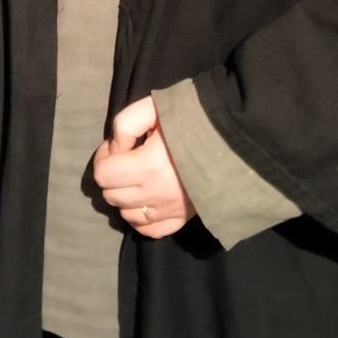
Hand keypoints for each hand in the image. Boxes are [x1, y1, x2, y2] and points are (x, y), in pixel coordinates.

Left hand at [92, 96, 195, 239]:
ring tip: (137, 177)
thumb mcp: (154, 107)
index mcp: (148, 166)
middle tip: (127, 158)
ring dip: (124, 196)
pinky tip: (145, 200)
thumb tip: (115, 149)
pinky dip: (140, 217)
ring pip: (126, 214)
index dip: (103, 157)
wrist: (233, 138)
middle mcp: (156, 194)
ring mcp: (169, 211)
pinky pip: (147, 230)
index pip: (103, 174)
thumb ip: (125, 124)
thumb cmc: (192, 118)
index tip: (117, 145)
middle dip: (112, 175)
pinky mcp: (181, 220)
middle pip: (111, 195)